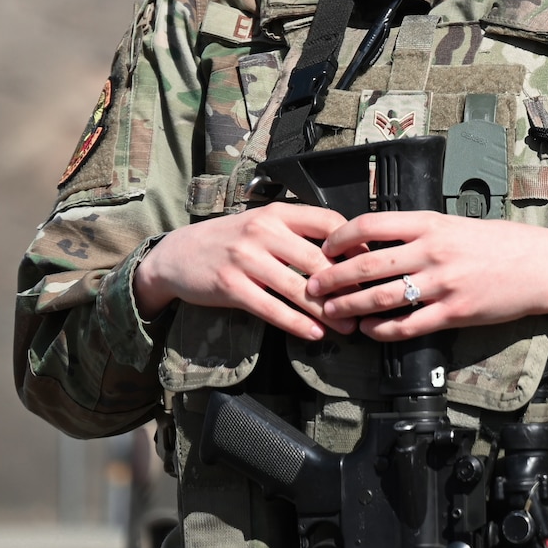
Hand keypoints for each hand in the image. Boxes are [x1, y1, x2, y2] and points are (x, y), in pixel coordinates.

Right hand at [132, 203, 353, 340]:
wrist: (176, 255)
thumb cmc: (229, 240)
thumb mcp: (262, 224)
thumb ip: (297, 232)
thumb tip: (345, 252)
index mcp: (277, 213)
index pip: (329, 222)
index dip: (355, 245)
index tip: (371, 266)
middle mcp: (263, 232)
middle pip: (318, 260)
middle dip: (346, 286)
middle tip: (366, 305)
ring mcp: (246, 259)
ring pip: (298, 288)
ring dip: (327, 311)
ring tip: (347, 328)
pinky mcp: (231, 287)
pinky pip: (272, 309)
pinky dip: (296, 323)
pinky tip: (314, 333)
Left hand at [306, 212, 547, 340]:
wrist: (543, 266)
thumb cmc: (504, 243)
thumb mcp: (459, 225)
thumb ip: (423, 234)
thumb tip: (383, 244)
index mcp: (432, 223)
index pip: (372, 224)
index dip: (341, 237)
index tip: (326, 248)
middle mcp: (433, 251)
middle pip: (367, 265)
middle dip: (332, 278)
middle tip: (312, 286)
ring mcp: (443, 284)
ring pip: (381, 298)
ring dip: (349, 307)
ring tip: (331, 312)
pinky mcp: (454, 313)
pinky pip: (407, 325)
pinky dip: (382, 330)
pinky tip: (369, 330)